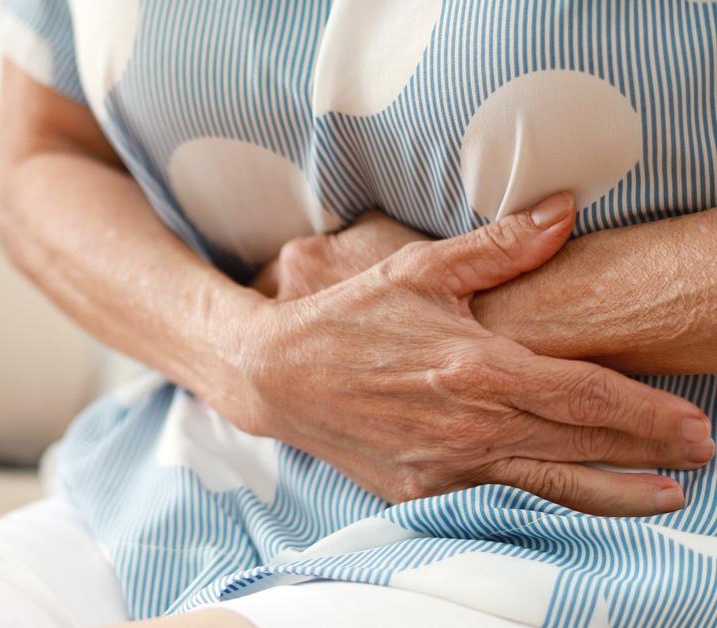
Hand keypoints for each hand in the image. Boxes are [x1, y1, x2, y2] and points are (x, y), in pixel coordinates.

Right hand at [220, 193, 712, 515]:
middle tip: (701, 453)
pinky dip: (548, 503)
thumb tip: (566, 211)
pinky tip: (578, 502)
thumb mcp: (417, 271)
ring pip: (550, 485)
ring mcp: (446, 464)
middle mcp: (468, 424)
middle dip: (649, 452)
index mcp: (475, 366)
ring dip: (616, 493)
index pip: (585, 395)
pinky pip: (500, 499)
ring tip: (665, 497)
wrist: (274, 376)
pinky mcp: (422, 490)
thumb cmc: (345, 319)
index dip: (647, 411)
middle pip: (581, 444)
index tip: (694, 420)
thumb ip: (498, 248)